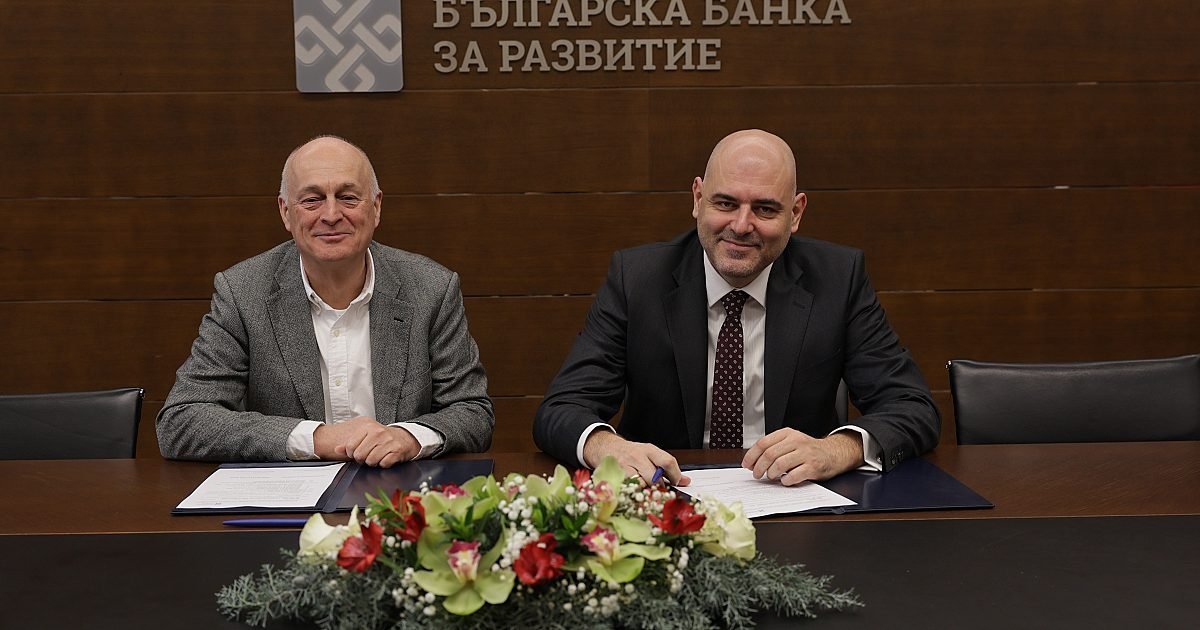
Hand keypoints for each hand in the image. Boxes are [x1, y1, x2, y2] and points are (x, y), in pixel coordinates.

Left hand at [313, 416, 418, 467]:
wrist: (405, 438)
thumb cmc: (382, 438)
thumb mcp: (365, 436)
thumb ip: (349, 443)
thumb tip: (337, 449)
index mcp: (369, 427)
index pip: (350, 446)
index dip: (351, 453)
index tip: (356, 452)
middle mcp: (379, 433)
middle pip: (360, 455)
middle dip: (362, 458)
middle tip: (368, 454)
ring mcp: (389, 442)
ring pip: (371, 461)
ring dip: (373, 462)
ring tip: (377, 455)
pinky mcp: (397, 451)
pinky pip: (383, 463)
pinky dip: (383, 463)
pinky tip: (385, 457)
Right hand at [582, 430, 690, 486]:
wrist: (606, 447)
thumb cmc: (631, 454)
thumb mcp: (650, 455)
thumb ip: (667, 468)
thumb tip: (685, 481)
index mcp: (649, 450)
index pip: (667, 461)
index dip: (675, 475)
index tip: (677, 484)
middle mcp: (638, 456)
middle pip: (655, 477)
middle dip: (659, 488)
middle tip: (659, 492)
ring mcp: (625, 465)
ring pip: (641, 484)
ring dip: (646, 492)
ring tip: (646, 492)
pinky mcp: (616, 475)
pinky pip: (628, 488)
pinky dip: (634, 493)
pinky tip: (635, 493)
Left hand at [742, 429, 862, 485]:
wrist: (832, 453)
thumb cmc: (808, 450)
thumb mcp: (791, 442)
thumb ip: (774, 448)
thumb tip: (753, 462)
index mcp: (787, 434)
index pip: (763, 443)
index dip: (752, 455)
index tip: (747, 465)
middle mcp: (796, 441)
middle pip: (769, 454)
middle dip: (759, 467)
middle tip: (757, 475)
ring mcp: (805, 454)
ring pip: (779, 464)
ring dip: (771, 474)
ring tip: (771, 477)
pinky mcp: (813, 467)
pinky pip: (793, 475)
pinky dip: (786, 481)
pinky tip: (785, 481)